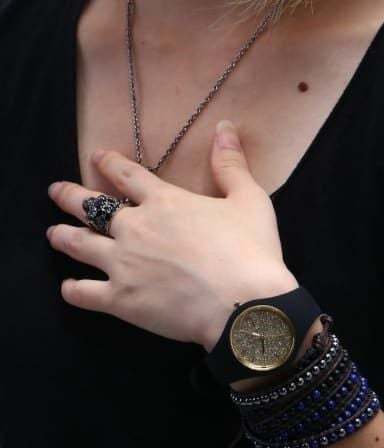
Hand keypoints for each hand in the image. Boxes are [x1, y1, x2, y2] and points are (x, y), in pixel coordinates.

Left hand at [46, 120, 297, 350]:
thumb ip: (231, 165)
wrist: (245, 304)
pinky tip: (68, 288)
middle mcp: (135, 228)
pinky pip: (84, 293)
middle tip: (56, 191)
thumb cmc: (251, 252)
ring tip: (54, 233)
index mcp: (164, 202)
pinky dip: (73, 290)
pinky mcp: (121, 299)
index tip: (97, 157)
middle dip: (70, 196)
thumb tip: (225, 128)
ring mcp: (123, 263)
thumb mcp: (250, 201)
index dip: (109, 163)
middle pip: (91, 207)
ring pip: (79, 244)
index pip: (126, 175)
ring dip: (63, 236)